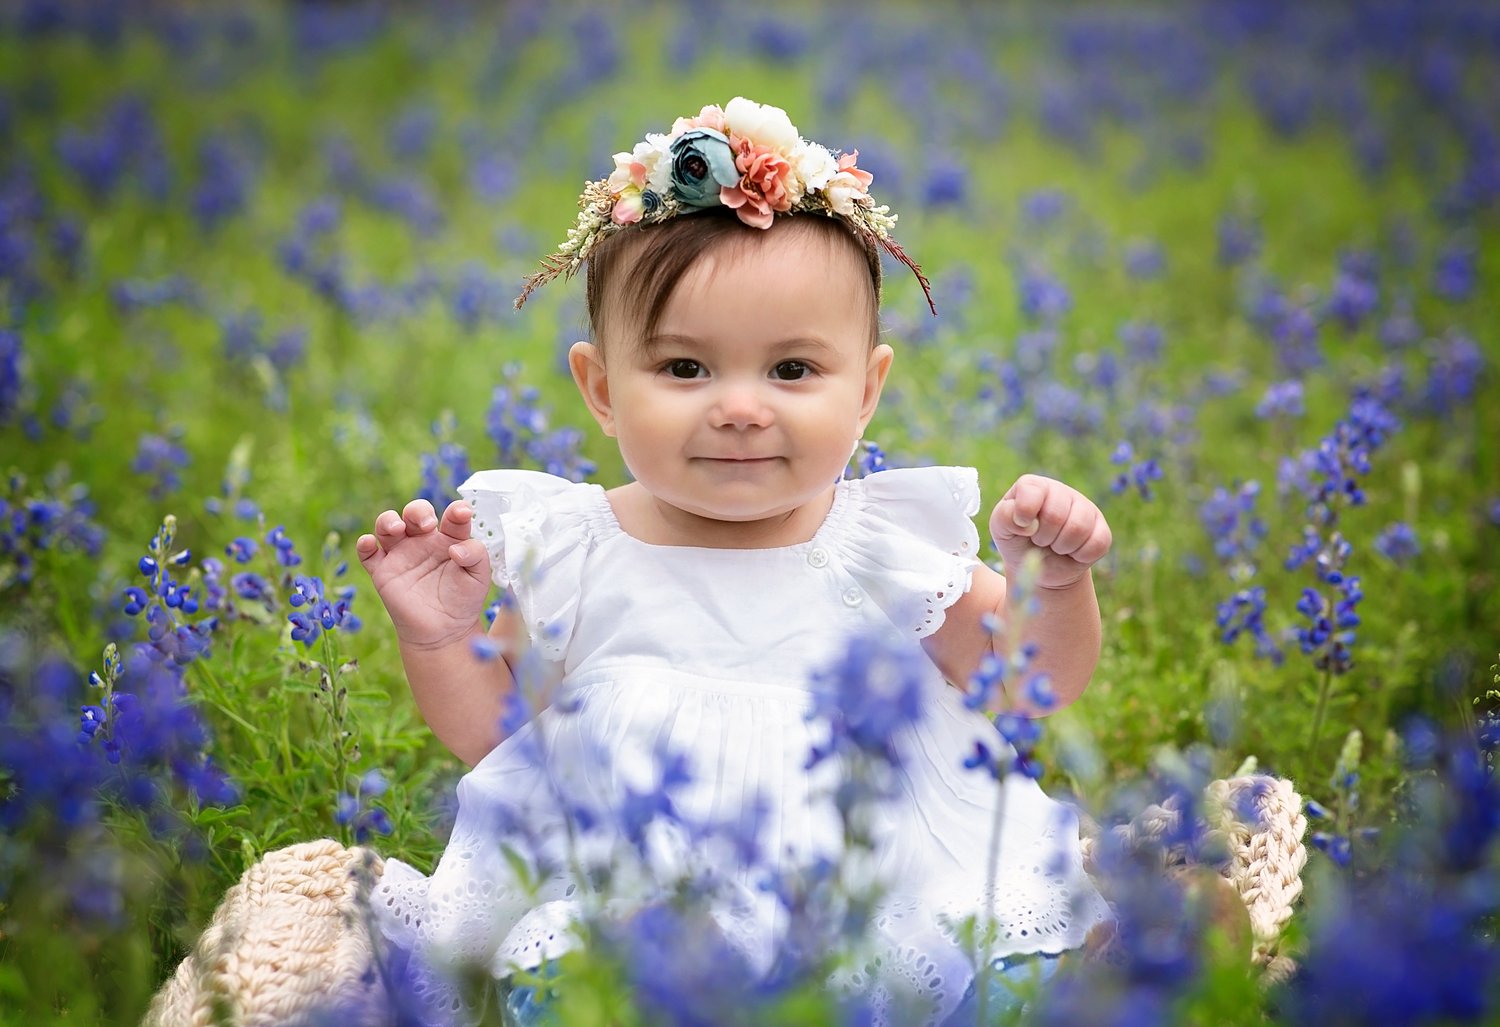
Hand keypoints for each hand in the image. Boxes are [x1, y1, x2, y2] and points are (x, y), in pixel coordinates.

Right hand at [356, 499, 491, 649]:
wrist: (444, 631)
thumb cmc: (463, 600)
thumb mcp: (479, 577)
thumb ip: (475, 555)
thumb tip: (456, 548)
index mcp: (449, 539)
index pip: (451, 517)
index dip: (456, 511)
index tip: (462, 512)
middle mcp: (424, 542)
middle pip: (415, 513)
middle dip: (418, 511)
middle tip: (427, 524)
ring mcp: (401, 555)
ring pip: (387, 526)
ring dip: (388, 520)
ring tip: (397, 528)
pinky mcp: (383, 572)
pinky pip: (367, 554)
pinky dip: (364, 545)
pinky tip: (369, 542)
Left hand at [989, 474, 1111, 590]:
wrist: (1039, 569)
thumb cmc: (1018, 542)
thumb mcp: (1001, 529)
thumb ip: (1005, 517)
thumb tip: (1028, 522)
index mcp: (1035, 486)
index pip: (1033, 490)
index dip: (1025, 513)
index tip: (1022, 526)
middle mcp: (1062, 491)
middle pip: (1056, 514)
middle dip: (1042, 536)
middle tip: (1038, 540)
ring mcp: (1085, 509)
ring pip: (1078, 528)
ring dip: (1060, 547)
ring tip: (1053, 546)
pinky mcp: (1101, 530)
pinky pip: (1097, 543)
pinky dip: (1079, 556)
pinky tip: (1071, 552)